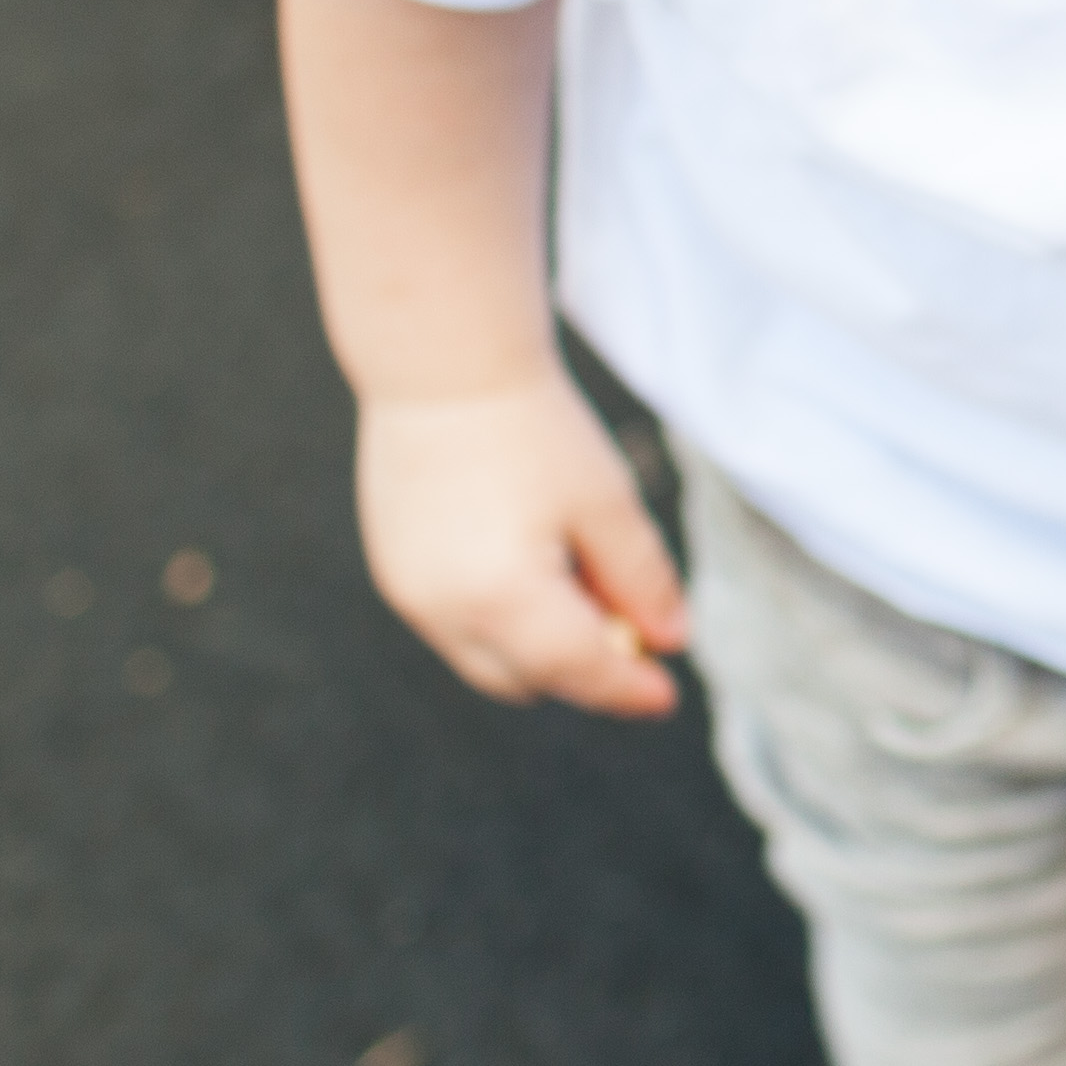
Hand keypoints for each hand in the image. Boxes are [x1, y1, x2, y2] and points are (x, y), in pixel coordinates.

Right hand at [356, 373, 691, 717]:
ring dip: (539, 651)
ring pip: (488, 662)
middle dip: (584, 670)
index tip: (666, 696)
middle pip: (529, 680)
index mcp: (503, 597)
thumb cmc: (534, 429)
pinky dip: (501, 622)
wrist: (444, 369)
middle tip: (631, 628)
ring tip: (581, 582)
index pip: (578, 671)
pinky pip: (456, 628)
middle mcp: (444, 611)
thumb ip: (642, 580)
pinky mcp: (395, 574)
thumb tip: (670, 640)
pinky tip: (534, 564)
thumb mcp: (608, 504)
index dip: (628, 688)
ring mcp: (410, 597)